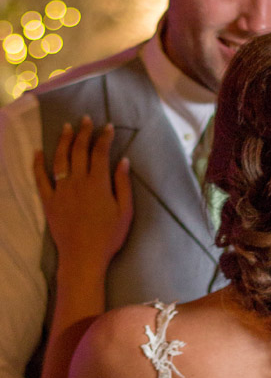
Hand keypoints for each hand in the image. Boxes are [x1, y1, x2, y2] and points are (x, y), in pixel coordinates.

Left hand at [33, 116, 132, 278]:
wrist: (83, 257)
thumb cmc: (109, 236)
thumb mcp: (125, 211)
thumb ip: (123, 184)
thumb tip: (124, 161)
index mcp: (98, 183)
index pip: (101, 152)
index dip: (104, 137)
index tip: (108, 126)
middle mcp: (78, 182)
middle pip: (79, 150)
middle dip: (83, 132)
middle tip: (86, 119)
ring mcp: (61, 190)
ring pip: (60, 159)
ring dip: (63, 141)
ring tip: (66, 127)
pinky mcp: (49, 201)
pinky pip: (40, 179)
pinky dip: (38, 164)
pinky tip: (38, 152)